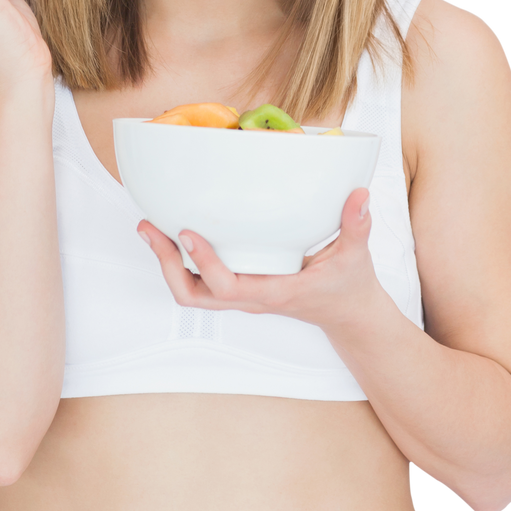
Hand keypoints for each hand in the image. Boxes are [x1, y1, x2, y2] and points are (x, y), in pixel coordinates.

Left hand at [137, 188, 379, 330]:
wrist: (347, 315)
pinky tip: (174, 231)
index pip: (228, 287)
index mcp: (274, 292)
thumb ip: (357, 225)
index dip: (203, 262)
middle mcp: (250, 297)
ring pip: (191, 292)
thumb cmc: (349, 287)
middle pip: (193, 296)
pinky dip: (181, 260)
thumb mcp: (356, 257)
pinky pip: (199, 281)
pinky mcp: (239, 287)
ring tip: (151, 228)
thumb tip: (359, 194)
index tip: (187, 232)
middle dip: (166, 264)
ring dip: (166, 263)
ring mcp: (241, 294)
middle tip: (150, 228)